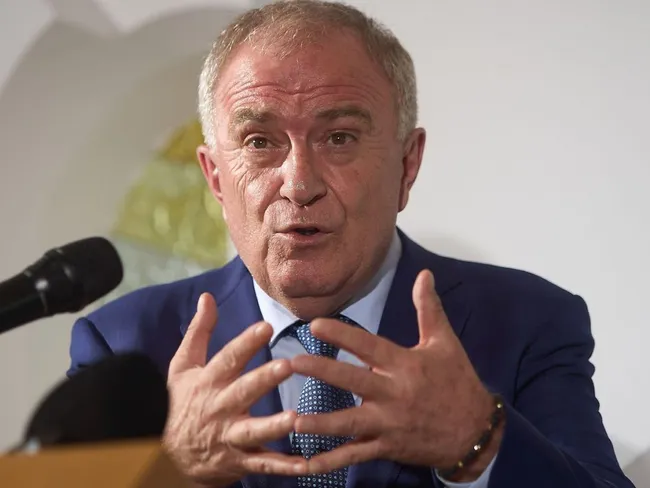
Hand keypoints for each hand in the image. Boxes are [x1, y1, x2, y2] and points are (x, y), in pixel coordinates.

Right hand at [163, 293, 306, 486]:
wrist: (165, 455)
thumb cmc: (179, 403)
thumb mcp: (183, 366)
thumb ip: (199, 331)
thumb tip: (207, 296)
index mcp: (209, 381)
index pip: (228, 359)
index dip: (246, 343)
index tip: (266, 327)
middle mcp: (219, 408)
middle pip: (243, 391)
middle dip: (264, 379)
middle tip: (287, 366)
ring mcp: (229, 437)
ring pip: (253, 431)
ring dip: (275, 426)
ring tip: (296, 418)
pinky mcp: (238, 462)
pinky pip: (262, 465)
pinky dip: (283, 467)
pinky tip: (306, 464)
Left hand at [290, 270, 502, 481]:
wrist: (476, 432)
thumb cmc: (458, 382)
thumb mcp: (445, 343)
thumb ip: (428, 309)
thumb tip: (424, 274)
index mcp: (405, 365)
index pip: (369, 346)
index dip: (342, 335)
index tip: (315, 325)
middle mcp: (394, 394)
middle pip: (354, 381)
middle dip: (322, 372)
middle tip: (293, 363)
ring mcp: (389, 424)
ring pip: (350, 423)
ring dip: (321, 423)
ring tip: (292, 419)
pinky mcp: (387, 446)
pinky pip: (356, 455)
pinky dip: (332, 461)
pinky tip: (307, 464)